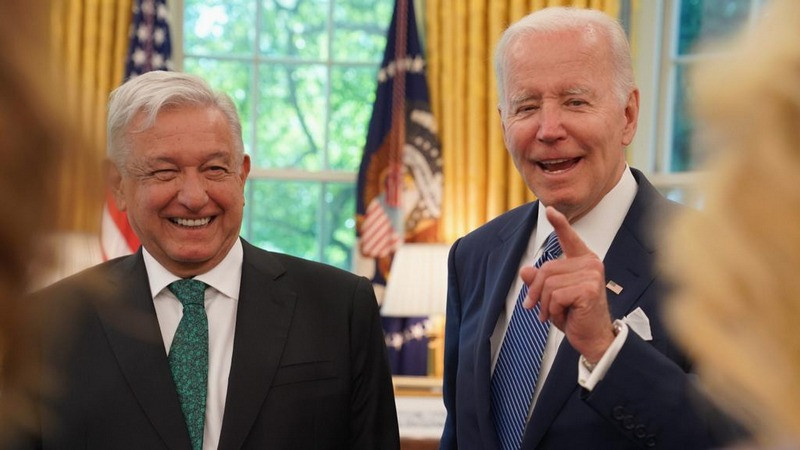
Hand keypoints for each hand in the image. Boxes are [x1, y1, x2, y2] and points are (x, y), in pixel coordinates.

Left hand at [520, 206, 614, 362]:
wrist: (592, 338)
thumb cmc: (575, 316)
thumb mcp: (552, 297)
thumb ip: (540, 281)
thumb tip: (525, 270)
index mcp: (583, 261)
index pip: (569, 238)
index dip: (559, 224)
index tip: (549, 210)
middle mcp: (591, 263)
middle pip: (546, 269)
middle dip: (536, 292)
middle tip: (538, 310)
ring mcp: (592, 274)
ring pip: (548, 284)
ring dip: (545, 304)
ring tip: (556, 313)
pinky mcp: (589, 289)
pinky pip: (555, 296)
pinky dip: (553, 310)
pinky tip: (564, 317)